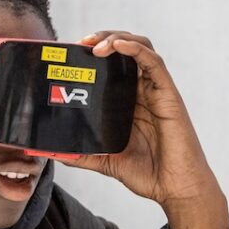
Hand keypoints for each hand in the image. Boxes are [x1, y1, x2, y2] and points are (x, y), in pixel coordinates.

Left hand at [63, 31, 228, 228]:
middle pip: (125, 51)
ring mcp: (157, 92)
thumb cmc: (149, 174)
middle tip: (80, 42)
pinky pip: (153, 62)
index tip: (71, 52)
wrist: (176, 189)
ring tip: (94, 43)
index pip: (113, 66)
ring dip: (117, 38)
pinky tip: (117, 46)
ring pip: (140, 49)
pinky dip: (135, 49)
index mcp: (129, 102)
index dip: (94, 53)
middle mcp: (143, 92)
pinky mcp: (169, 95)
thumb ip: (82, 155)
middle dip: (103, 38)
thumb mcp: (106, 162)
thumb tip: (51, 152)